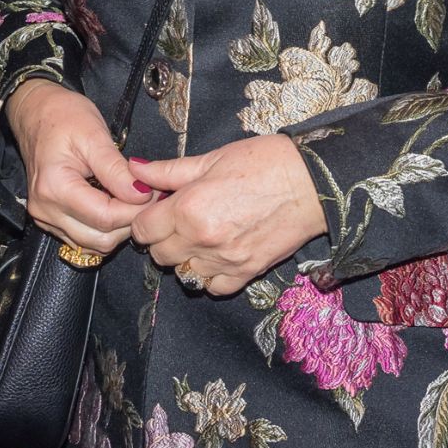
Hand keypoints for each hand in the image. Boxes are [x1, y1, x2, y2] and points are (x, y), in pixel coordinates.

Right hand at [6, 78, 151, 257]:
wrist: (36, 113)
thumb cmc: (63, 117)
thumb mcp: (94, 135)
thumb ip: (116, 169)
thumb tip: (142, 195)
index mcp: (54, 188)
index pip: (105, 217)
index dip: (136, 209)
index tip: (155, 193)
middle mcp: (46, 210)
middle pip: (100, 238)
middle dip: (130, 222)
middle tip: (149, 198)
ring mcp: (46, 218)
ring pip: (93, 244)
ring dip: (119, 229)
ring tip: (133, 201)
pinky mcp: (51, 220)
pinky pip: (84, 238)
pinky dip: (105, 229)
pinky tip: (116, 206)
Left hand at [125, 135, 323, 296]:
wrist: (312, 182)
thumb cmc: (264, 162)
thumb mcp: (212, 159)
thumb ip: (169, 171)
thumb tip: (135, 169)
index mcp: (188, 208)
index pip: (142, 229)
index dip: (145, 219)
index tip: (158, 210)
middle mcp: (201, 240)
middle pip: (159, 255)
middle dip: (163, 238)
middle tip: (179, 221)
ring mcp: (224, 261)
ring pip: (183, 274)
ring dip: (185, 258)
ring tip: (200, 237)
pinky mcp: (246, 273)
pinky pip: (213, 288)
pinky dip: (210, 275)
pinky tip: (218, 255)